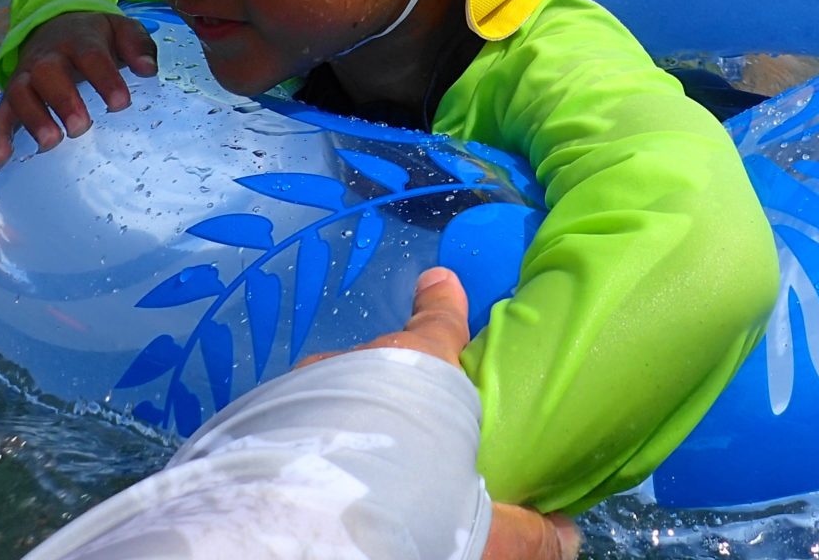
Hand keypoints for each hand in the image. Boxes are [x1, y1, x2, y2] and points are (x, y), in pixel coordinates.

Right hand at [0, 11, 156, 165]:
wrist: (56, 25)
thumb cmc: (96, 37)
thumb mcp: (121, 30)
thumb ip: (137, 46)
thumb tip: (148, 69)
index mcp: (79, 39)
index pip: (91, 56)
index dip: (104, 79)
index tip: (121, 104)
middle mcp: (48, 57)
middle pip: (48, 74)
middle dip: (63, 100)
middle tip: (80, 127)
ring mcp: (26, 75)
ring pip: (21, 93)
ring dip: (32, 118)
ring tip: (50, 143)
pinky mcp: (12, 94)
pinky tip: (2, 159)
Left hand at [308, 270, 580, 559]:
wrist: (302, 525)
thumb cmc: (410, 503)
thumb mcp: (485, 532)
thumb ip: (525, 532)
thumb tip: (565, 538)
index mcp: (417, 369)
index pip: (439, 325)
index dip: (443, 308)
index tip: (439, 284)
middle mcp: (355, 364)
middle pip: (380, 364)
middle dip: (391, 385)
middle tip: (402, 429)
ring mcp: (299, 389)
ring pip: (330, 393)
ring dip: (343, 416)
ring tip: (348, 463)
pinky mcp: (253, 420)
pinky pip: (288, 423)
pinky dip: (302, 441)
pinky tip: (305, 479)